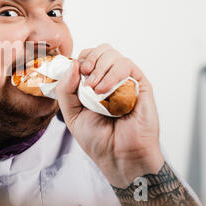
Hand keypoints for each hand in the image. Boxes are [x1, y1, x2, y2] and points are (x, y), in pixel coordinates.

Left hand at [55, 43, 164, 187]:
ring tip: (95, 90)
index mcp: (94, 83)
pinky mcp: (140, 85)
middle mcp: (110, 79)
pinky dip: (112, 74)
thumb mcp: (71, 114)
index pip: (88, 56)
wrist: (118, 155)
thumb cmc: (97, 138)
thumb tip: (73, 65)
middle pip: (102, 50)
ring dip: (100, 68)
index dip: (81, 58)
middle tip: (86, 76)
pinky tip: (104, 90)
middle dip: (90, 59)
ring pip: (113, 55)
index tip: (76, 71)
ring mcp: (126, 81)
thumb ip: (65, 90)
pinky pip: (126, 65)